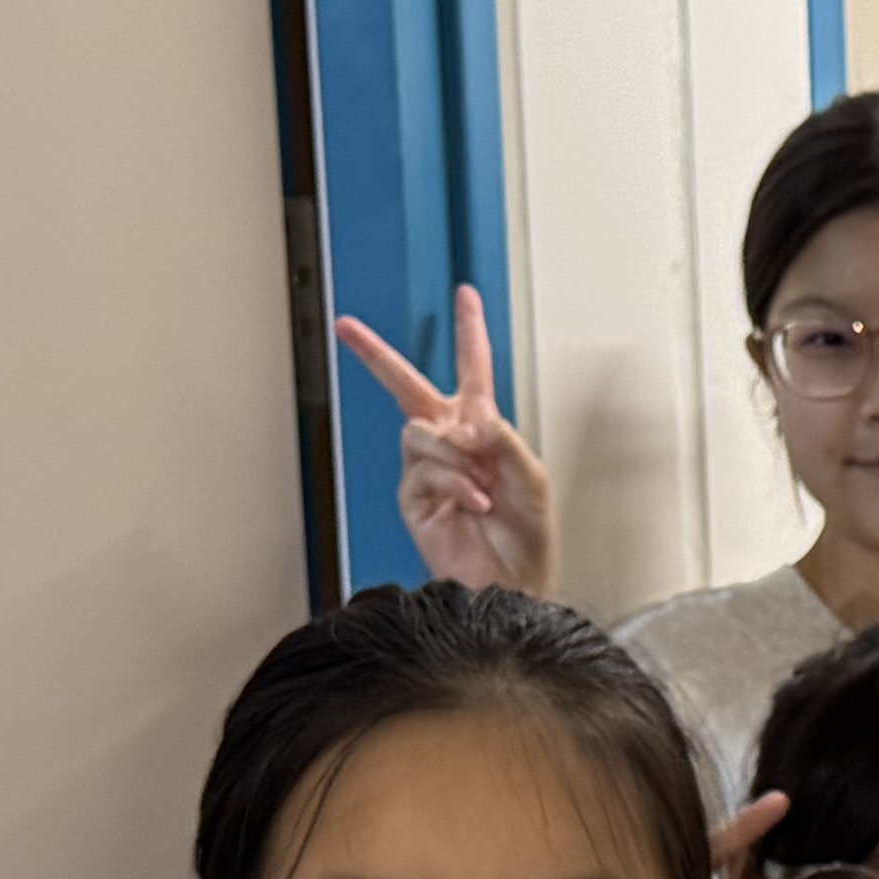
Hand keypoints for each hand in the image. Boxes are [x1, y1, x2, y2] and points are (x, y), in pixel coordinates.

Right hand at [333, 284, 555, 593]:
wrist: (512, 583)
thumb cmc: (527, 536)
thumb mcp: (531, 477)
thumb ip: (503, 438)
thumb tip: (467, 420)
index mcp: (482, 429)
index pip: (473, 369)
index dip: (469, 331)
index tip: (465, 295)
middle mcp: (450, 443)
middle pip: (407, 386)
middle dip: (375, 356)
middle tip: (347, 328)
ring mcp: (427, 470)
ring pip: (420, 432)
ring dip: (456, 456)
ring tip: (481, 487)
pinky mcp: (413, 498)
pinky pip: (425, 470)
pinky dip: (456, 483)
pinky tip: (474, 502)